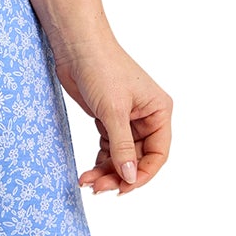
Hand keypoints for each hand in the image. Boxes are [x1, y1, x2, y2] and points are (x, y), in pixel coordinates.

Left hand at [51, 35, 171, 194]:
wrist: (76, 46)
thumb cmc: (101, 68)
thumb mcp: (113, 111)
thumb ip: (121, 147)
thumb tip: (130, 177)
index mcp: (159, 112)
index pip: (158, 154)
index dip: (142, 175)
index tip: (123, 189)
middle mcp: (147, 117)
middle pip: (138, 158)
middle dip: (118, 175)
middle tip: (97, 188)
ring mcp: (127, 119)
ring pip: (121, 156)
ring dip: (106, 171)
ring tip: (87, 181)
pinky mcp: (108, 119)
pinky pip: (108, 148)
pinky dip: (99, 161)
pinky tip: (87, 171)